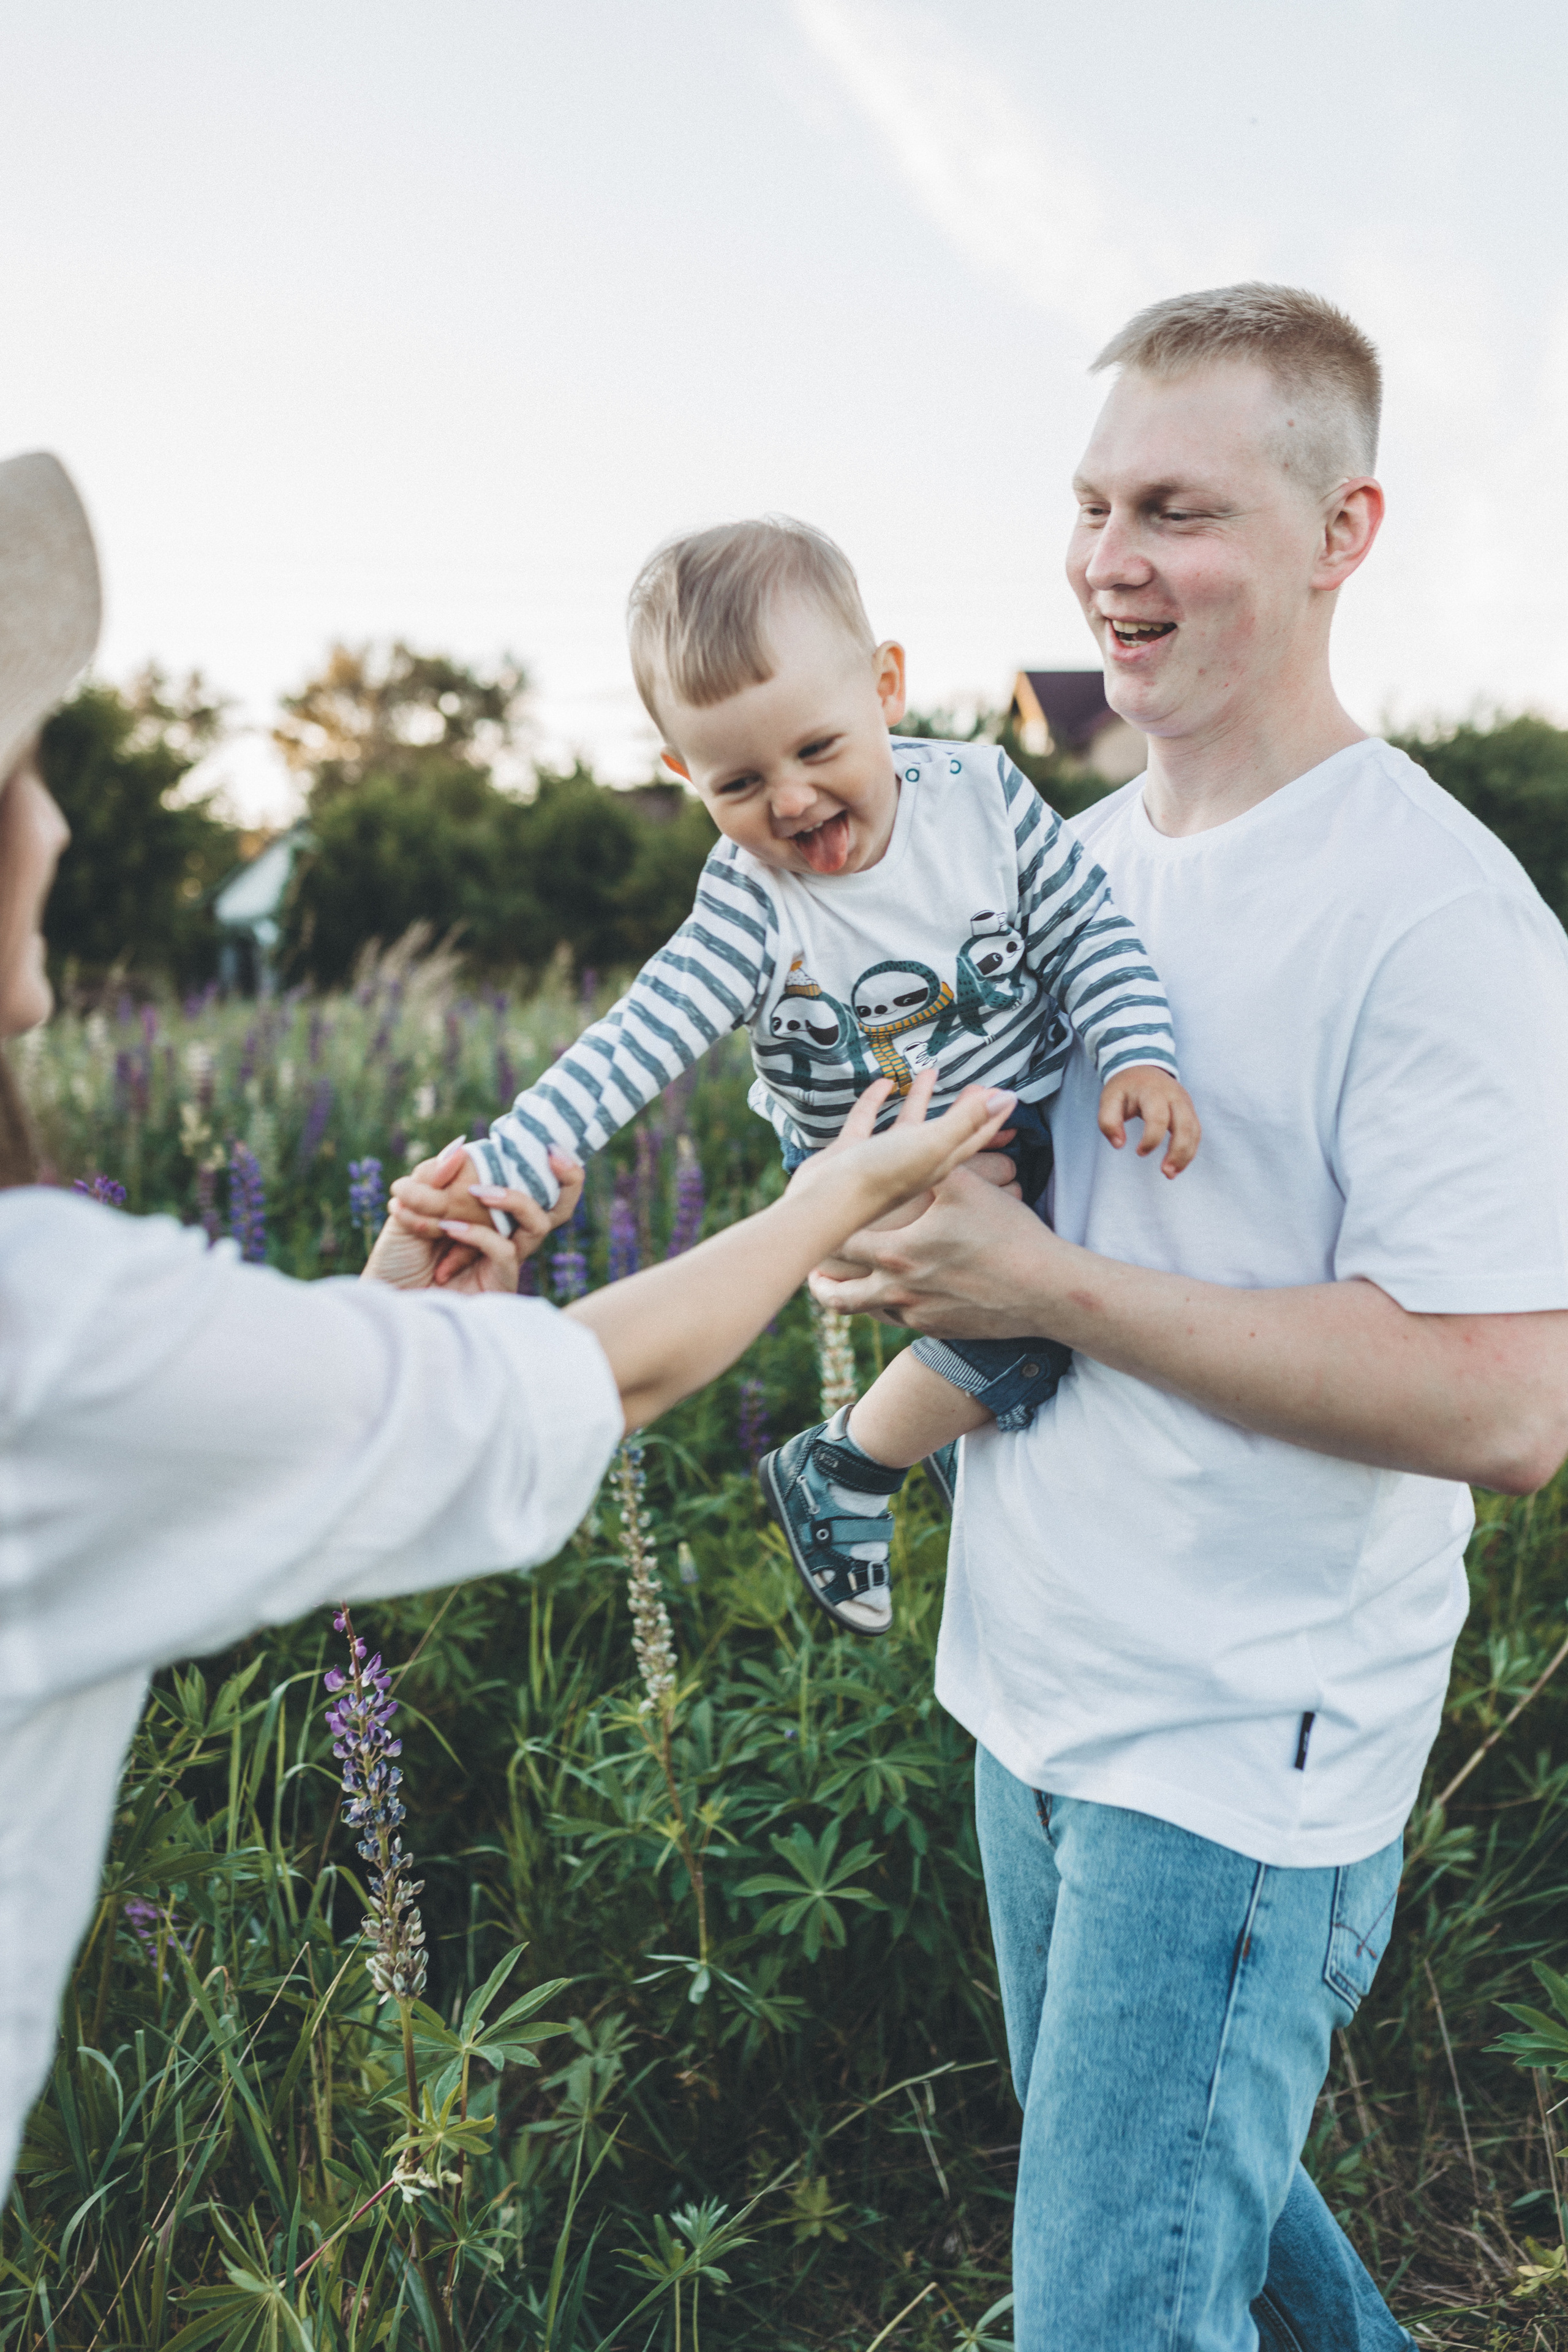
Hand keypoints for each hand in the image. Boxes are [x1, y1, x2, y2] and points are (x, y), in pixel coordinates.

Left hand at [388, 1143, 583, 1287]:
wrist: (386, 1302)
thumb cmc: (396, 1260)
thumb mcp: (408, 1209)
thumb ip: (432, 1179)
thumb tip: (461, 1147)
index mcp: (486, 1210)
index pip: (528, 1180)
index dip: (545, 1160)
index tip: (541, 1139)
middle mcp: (504, 1232)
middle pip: (558, 1204)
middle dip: (569, 1178)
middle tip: (554, 1154)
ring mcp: (504, 1258)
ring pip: (539, 1223)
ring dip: (513, 1199)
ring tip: (477, 1192)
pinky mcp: (499, 1281)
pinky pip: (504, 1249)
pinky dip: (478, 1234)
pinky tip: (448, 1227)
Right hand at [807, 1082, 1022, 1278]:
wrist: (826, 1202)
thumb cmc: (883, 1177)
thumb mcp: (933, 1143)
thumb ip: (966, 1120)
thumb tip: (1006, 1096)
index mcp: (939, 1161)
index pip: (974, 1136)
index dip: (992, 1117)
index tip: (1008, 1096)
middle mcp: (915, 1161)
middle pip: (948, 1131)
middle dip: (964, 1110)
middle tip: (977, 1086)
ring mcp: (883, 1157)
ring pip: (909, 1123)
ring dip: (921, 1100)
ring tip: (930, 1073)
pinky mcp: (853, 1152)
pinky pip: (869, 1121)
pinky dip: (876, 1102)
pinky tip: (882, 1084)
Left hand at [808, 1155, 1063, 1334]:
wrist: (1047, 1291)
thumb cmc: (1008, 1234)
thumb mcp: (966, 1187)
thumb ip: (935, 1155)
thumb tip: (923, 1119)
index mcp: (897, 1252)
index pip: (839, 1244)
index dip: (821, 1235)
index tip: (811, 1227)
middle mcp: (898, 1290)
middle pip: (838, 1292)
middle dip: (821, 1278)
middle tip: (810, 1267)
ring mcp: (915, 1316)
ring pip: (864, 1312)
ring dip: (847, 1298)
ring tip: (836, 1286)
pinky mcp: (935, 1330)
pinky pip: (896, 1322)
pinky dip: (884, 1308)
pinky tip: (886, 1295)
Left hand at [1098, 1065, 1200, 1176]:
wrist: (1142, 1067)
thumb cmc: (1125, 1087)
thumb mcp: (1109, 1099)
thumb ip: (1108, 1121)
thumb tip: (1119, 1144)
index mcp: (1152, 1092)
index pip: (1158, 1118)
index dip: (1151, 1139)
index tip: (1139, 1152)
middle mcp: (1174, 1096)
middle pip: (1185, 1126)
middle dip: (1178, 1152)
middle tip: (1165, 1173)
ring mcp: (1185, 1102)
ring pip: (1194, 1131)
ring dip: (1186, 1155)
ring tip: (1171, 1174)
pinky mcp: (1190, 1110)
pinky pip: (1196, 1132)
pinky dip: (1190, 1150)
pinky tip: (1177, 1165)